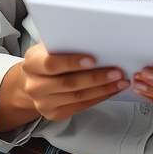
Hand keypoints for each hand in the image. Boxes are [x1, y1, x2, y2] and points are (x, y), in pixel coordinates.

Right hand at [0, 43, 128, 129]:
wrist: (33, 82)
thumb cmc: (47, 59)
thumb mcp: (49, 47)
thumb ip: (65, 44)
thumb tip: (95, 39)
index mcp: (32, 64)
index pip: (51, 64)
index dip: (72, 62)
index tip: (92, 60)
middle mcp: (34, 85)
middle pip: (68, 83)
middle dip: (96, 78)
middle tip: (116, 71)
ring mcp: (43, 103)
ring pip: (78, 96)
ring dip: (103, 89)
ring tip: (121, 81)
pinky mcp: (54, 114)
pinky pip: (82, 106)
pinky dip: (100, 97)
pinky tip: (112, 90)